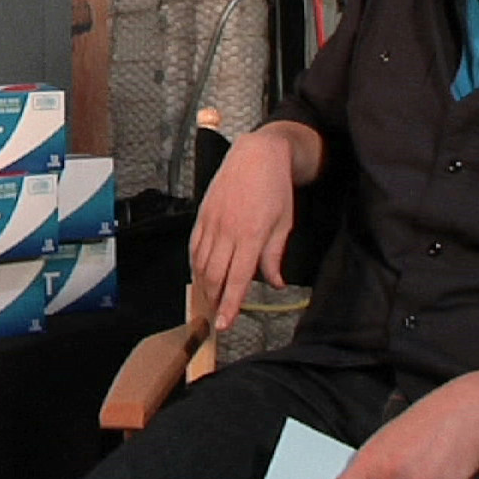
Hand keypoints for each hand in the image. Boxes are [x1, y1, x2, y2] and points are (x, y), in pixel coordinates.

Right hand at [190, 127, 299, 329]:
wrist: (257, 154)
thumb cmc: (275, 188)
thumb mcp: (284, 224)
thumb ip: (275, 256)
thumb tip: (276, 283)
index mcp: (252, 235)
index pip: (238, 279)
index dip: (230, 305)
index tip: (224, 324)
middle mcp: (229, 231)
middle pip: (215, 275)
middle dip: (213, 300)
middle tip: (215, 317)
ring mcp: (213, 222)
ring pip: (200, 263)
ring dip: (203, 285)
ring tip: (208, 299)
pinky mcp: (203, 214)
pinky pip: (194, 245)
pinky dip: (194, 263)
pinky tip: (199, 273)